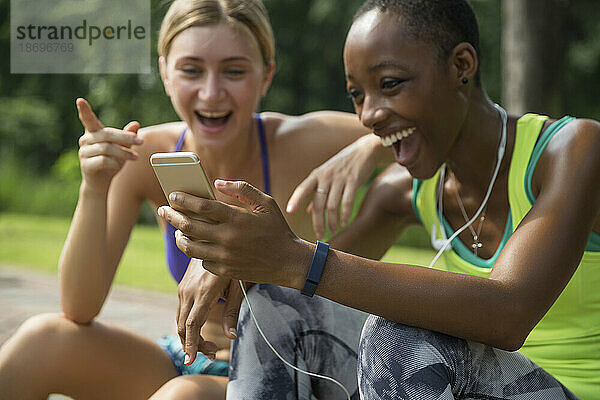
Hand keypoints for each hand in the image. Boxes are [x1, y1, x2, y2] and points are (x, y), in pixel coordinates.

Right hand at [76, 98, 142, 193]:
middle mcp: (86, 141)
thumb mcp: (122, 147)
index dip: (84, 111)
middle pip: (107, 134)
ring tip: (135, 157)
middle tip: (141, 141)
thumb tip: (136, 124)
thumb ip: (127, 136)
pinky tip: (119, 165)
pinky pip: (102, 160)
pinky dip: (114, 162)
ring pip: (106, 148)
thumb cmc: (111, 161)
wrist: (101, 182)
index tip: (80, 100)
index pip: (88, 120)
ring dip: (123, 153)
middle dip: (126, 137)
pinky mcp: (86, 165)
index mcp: (93, 133)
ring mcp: (84, 153)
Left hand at [158, 181, 307, 287]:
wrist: (289, 262)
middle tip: (164, 210)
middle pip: (190, 226)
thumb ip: (242, 189)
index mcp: (237, 219)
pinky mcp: (226, 270)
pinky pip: (202, 261)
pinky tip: (197, 244)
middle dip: (172, 216)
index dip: (184, 200)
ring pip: (191, 247)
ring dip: (180, 237)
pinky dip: (197, 251)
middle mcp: (228, 238)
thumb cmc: (277, 229)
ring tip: (178, 230)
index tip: (173, 194)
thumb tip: (218, 182)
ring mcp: (226, 257)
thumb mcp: (266, 203)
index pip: (203, 207)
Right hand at [176, 259, 242, 363]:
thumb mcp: (238, 285)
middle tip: (213, 354)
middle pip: (184, 327)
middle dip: (194, 345)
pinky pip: (182, 311)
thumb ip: (233, 311)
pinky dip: (188, 326)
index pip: (193, 325)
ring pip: (181, 320)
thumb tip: (232, 336)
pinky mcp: (183, 287)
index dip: (192, 344)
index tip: (190, 361)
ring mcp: (183, 289)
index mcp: (204, 291)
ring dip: (191, 337)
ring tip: (210, 347)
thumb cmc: (233, 260)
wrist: (211, 236)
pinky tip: (202, 332)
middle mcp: (189, 291)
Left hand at [286, 134, 384, 238]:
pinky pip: (347, 201)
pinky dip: (345, 214)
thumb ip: (316, 191)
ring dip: (331, 221)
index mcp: (317, 175)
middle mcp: (326, 176)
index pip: (302, 188)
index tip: (289, 212)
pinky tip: (344, 223)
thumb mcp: (326, 175)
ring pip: (332, 205)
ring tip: (333, 230)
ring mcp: (340, 178)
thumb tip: (307, 210)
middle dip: (318, 222)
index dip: (295, 200)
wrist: (365, 150)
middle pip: (318, 204)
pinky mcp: (354, 181)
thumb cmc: (343, 164)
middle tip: (319, 236)